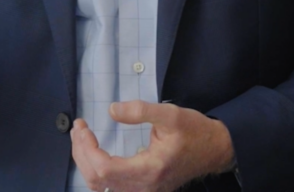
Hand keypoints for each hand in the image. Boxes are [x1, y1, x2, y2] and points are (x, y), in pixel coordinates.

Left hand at [70, 101, 234, 191]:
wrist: (215, 150)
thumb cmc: (195, 132)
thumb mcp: (170, 114)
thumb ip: (140, 111)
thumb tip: (111, 110)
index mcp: (150, 169)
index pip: (104, 169)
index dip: (87, 148)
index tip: (83, 127)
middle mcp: (144, 187)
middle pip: (98, 180)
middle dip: (81, 152)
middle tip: (78, 128)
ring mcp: (144, 191)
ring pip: (101, 187)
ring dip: (86, 162)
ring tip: (82, 138)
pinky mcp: (143, 189)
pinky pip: (111, 187)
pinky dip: (97, 170)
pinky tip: (94, 153)